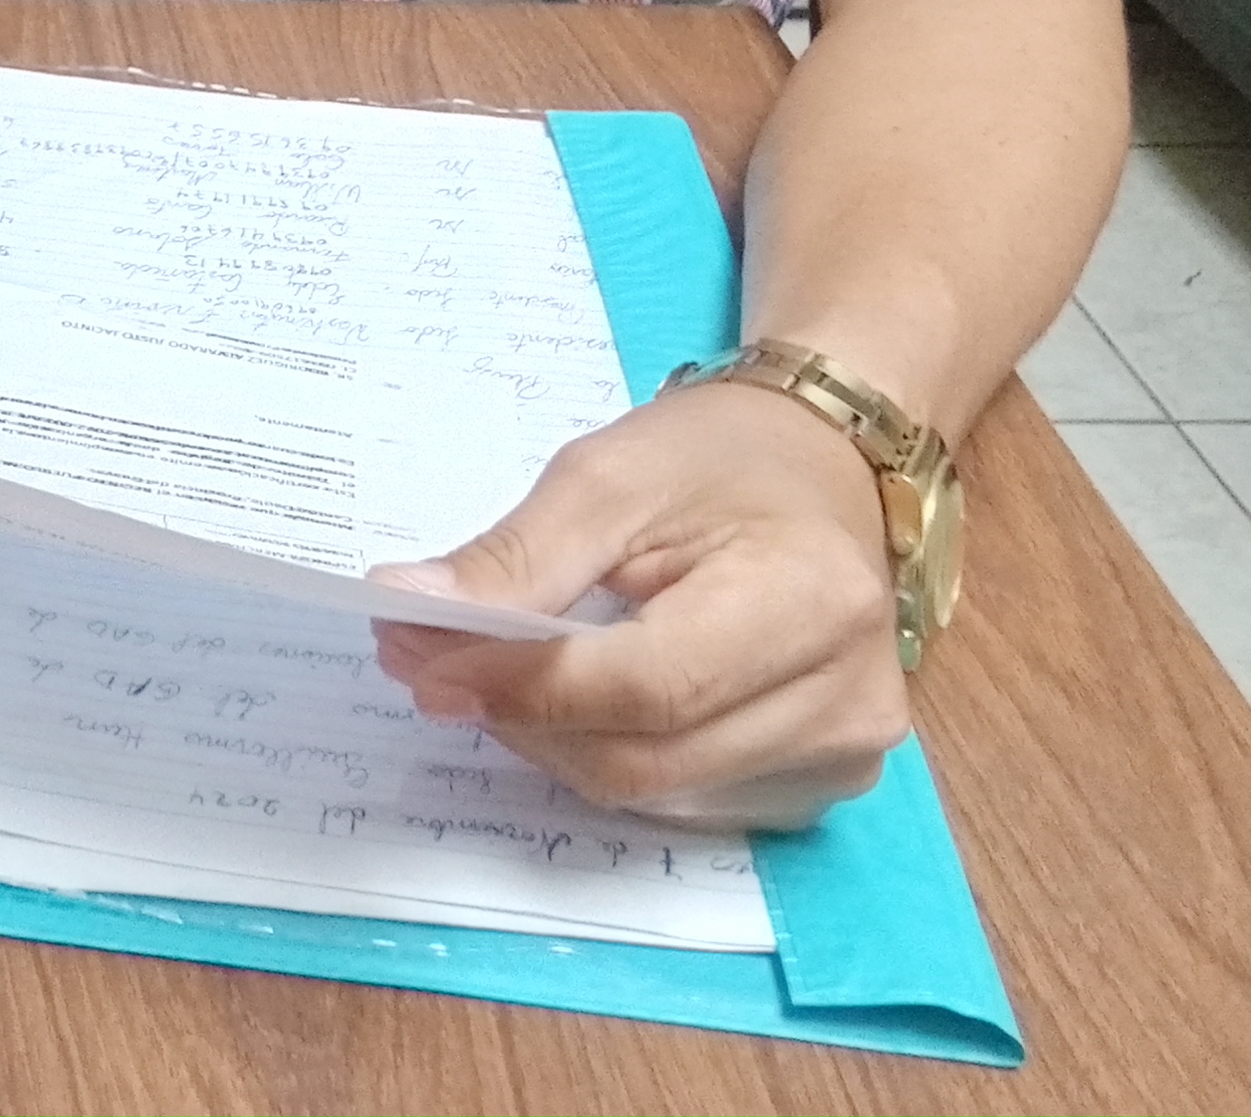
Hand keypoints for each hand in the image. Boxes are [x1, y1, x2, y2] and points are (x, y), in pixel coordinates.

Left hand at [368, 379, 909, 828]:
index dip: (523, 685)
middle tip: (421, 659)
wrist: (825, 466)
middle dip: (518, 715)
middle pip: (643, 756)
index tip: (418, 659)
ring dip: (550, 737)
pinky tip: (565, 696)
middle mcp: (844, 698)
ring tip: (485, 669)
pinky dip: (604, 748)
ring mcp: (842, 752)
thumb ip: (515, 555)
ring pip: (653, 787)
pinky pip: (683, 792)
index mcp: (810, 602)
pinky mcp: (822, 776)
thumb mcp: (608, 474)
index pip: (647, 686)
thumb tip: (406, 607)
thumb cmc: (721, 458)